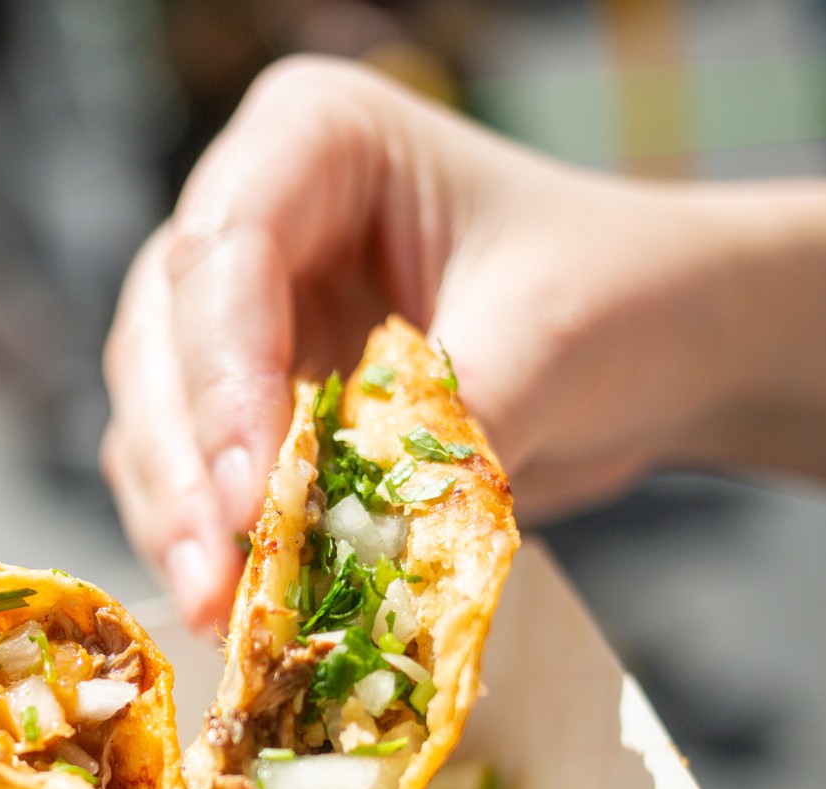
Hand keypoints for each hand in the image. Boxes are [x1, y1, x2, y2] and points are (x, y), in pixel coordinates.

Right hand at [104, 57, 825, 626]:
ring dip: (179, 517)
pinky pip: (194, 474)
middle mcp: (253, 215)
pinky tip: (240, 607)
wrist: (668, 341)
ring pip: (156, 414)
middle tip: (217, 578)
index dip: (221, 375)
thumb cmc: (623, 291)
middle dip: (185, 467)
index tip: (250, 493)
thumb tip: (349, 540)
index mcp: (316, 139)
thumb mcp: (548, 336)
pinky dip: (211, 539)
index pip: (225, 250)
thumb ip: (445, 425)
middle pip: (161, 338)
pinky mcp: (250, 403)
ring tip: (223, 611)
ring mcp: (240, 315)